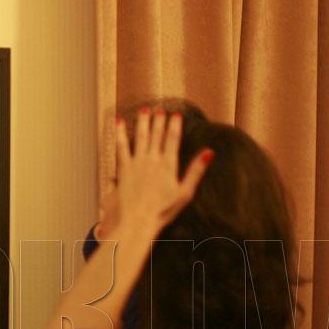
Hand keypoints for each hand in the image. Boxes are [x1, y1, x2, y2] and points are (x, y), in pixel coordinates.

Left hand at [113, 109, 212, 233]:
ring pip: (141, 137)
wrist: (137, 219)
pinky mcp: (123, 168)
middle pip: (156, 135)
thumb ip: (196, 171)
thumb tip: (209, 152)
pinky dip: (120, 133)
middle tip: (160, 109)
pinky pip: (121, 146)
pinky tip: (118, 122)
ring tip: (144, 110)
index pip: (173, 140)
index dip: (174, 126)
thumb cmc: (163, 210)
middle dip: (159, 121)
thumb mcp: (185, 192)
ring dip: (143, 123)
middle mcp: (152, 160)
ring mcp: (136, 163)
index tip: (176, 115)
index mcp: (168, 165)